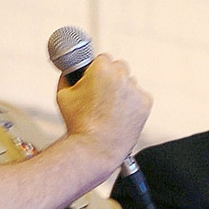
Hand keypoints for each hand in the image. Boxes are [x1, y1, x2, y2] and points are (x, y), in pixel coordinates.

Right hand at [56, 54, 151, 171]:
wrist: (95, 149)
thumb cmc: (78, 124)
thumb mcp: (63, 95)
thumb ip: (67, 76)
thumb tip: (71, 69)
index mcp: (101, 69)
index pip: (103, 58)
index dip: (96, 70)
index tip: (93, 80)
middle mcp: (121, 75)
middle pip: (119, 68)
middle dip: (111, 78)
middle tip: (101, 95)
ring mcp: (135, 90)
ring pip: (129, 83)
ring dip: (122, 91)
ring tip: (110, 110)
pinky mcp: (145, 104)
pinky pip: (139, 97)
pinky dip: (132, 104)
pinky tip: (120, 116)